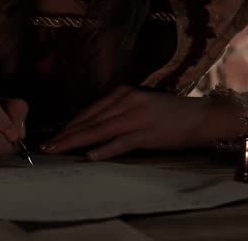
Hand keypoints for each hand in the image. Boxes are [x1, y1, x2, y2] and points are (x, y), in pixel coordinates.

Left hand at [40, 85, 213, 160]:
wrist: (200, 117)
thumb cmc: (169, 114)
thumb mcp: (139, 105)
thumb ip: (117, 112)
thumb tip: (92, 127)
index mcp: (122, 93)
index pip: (89, 111)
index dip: (70, 124)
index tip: (53, 135)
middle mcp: (126, 101)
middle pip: (89, 121)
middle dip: (66, 135)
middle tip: (46, 146)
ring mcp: (135, 117)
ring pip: (99, 131)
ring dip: (75, 142)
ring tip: (58, 151)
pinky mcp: (146, 133)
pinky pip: (120, 143)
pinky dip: (104, 149)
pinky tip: (90, 156)